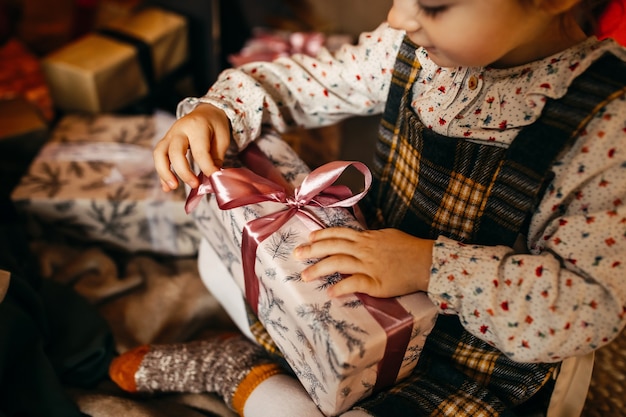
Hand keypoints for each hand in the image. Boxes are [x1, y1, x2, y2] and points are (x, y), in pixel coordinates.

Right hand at [153, 103, 231, 191]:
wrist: (205, 112)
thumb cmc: (215, 126)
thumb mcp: (222, 139)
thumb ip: (216, 158)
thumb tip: (212, 178)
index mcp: (197, 126)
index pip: (199, 151)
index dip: (206, 168)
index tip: (214, 180)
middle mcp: (180, 129)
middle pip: (175, 151)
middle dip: (183, 171)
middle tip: (195, 185)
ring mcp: (169, 135)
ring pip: (159, 154)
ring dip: (164, 173)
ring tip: (173, 187)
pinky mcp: (165, 142)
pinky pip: (159, 158)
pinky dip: (162, 174)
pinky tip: (167, 187)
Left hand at [294, 227, 432, 297]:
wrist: (427, 262)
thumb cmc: (410, 248)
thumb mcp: (388, 236)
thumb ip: (372, 238)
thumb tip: (361, 237)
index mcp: (367, 238)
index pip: (339, 234)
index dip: (322, 235)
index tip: (308, 238)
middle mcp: (365, 250)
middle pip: (333, 247)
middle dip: (312, 250)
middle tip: (296, 255)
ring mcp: (369, 266)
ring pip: (338, 263)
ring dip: (319, 269)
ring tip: (305, 276)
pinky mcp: (377, 283)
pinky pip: (355, 284)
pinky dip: (341, 288)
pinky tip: (330, 293)